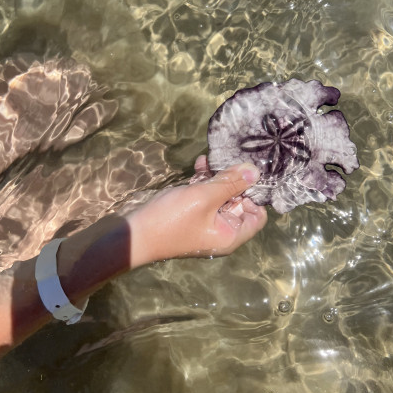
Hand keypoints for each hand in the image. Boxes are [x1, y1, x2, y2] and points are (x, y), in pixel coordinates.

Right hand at [128, 156, 266, 266]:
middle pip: (239, 202)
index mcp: (230, 234)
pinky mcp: (191, 213)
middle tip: (233, 158)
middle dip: (235, 180)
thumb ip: (231, 183)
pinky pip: (205, 195)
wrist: (134, 234)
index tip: (249, 174)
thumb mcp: (204, 198)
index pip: (258, 216)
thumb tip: (255, 171)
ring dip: (218, 176)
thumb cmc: (173, 219)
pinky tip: (201, 163)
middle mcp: (221, 230)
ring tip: (214, 157)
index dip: (257, 195)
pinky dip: (204, 181)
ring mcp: (205, 221)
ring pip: (221, 195)